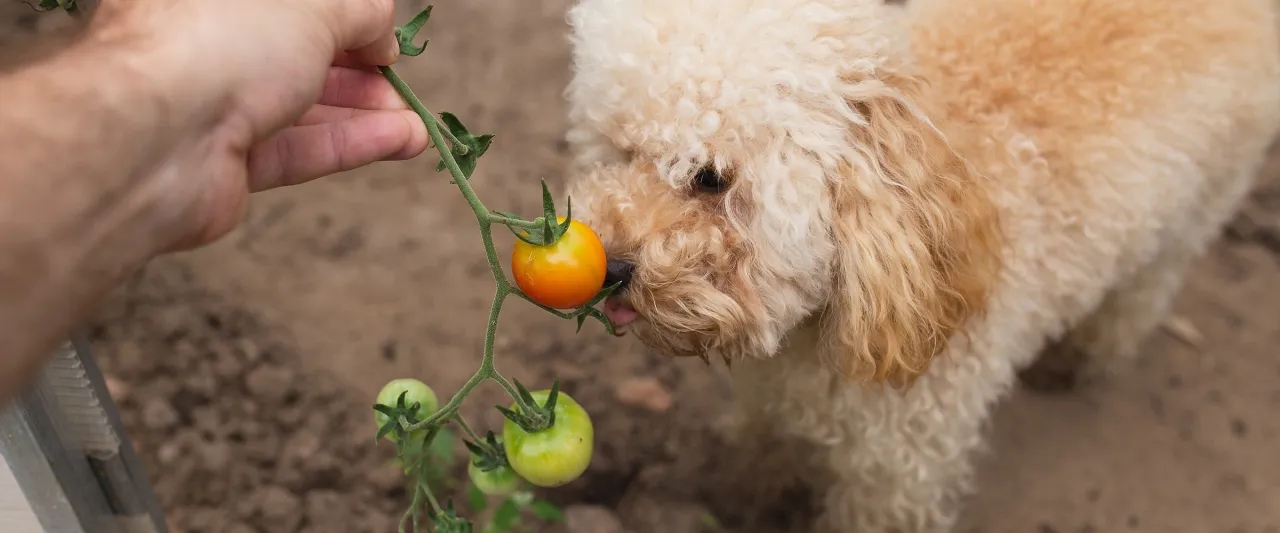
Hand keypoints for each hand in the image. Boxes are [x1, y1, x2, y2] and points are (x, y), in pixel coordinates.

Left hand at [88, 0, 428, 250]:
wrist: (155, 137)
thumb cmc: (221, 42)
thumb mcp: (313, 4)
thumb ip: (358, 10)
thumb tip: (379, 29)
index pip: (287, 4)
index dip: (342, 17)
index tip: (382, 37)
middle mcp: (204, 39)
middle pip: (294, 54)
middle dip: (358, 70)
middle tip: (399, 86)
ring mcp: (211, 101)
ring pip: (299, 106)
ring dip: (363, 114)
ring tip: (416, 129)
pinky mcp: (223, 159)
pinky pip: (295, 148)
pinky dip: (348, 144)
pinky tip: (398, 142)